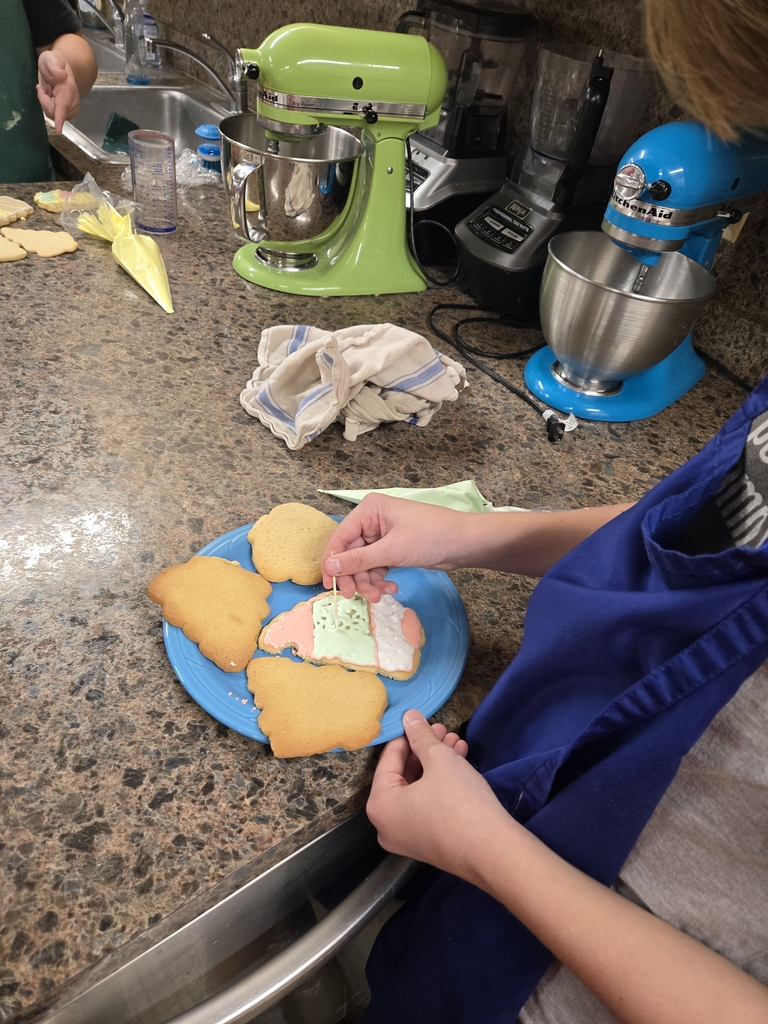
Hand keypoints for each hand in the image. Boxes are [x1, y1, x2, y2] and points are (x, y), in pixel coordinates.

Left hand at [37, 51, 79, 132]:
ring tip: (47, 90)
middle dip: (44, 101)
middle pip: (54, 112)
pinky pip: (53, 115)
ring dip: (46, 103)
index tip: (59, 130)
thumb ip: (55, 67)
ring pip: (53, 115)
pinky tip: (50, 97)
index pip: (63, 106)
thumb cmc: (54, 62)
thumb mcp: (51, 59)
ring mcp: (71, 109)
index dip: (60, 117)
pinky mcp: (68, 113)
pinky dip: (48, 106)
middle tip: (43, 87)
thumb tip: (62, 76)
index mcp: (69, 89)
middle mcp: (73, 102)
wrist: (62, 68)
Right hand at [321, 494, 473, 600]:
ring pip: (364, 564)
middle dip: (356, 576)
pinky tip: (391, 587)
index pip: (340, 537)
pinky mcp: (393, 548)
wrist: (465, 543)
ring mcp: (383, 535)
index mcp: (369, 510)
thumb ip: (359, 560)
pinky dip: (380, 579)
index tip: (330, 586)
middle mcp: (372, 520)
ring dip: (369, 582)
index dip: (333, 562)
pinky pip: (377, 566)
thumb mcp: (392, 550)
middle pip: (351, 553)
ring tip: (380, 596)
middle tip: (358, 596)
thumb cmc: (431, 537)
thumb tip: (330, 568)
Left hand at [366, 710, 508, 880]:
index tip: (420, 719)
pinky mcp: (428, 843)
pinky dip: (440, 783)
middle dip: (425, 749)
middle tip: (443, 730)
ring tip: (456, 742)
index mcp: (380, 806)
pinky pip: (427, 805)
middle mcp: (386, 826)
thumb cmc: (460, 802)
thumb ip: (420, 735)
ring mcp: (407, 837)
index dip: (406, 735)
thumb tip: (408, 716)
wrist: (494, 851)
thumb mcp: (439, 759)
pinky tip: (460, 761)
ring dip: (436, 763)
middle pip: (402, 775)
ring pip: (418, 789)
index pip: (388, 760)